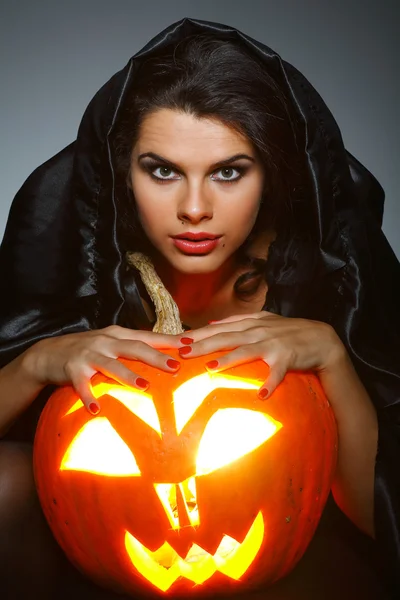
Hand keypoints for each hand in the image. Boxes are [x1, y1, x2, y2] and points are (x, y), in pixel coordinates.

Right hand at [26, 326, 181, 413]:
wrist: (47, 353)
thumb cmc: (87, 350)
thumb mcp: (110, 343)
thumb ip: (133, 348)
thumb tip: (164, 355)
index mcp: (118, 335)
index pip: (148, 336)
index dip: (169, 340)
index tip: (191, 342)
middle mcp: (105, 342)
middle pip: (135, 348)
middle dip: (156, 357)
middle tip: (176, 367)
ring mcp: (89, 355)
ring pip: (112, 365)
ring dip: (128, 375)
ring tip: (144, 386)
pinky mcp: (73, 369)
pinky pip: (82, 385)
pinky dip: (88, 396)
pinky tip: (96, 409)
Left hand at [178, 312, 346, 398]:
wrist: (321, 338)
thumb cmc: (289, 332)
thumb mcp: (263, 320)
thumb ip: (237, 322)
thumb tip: (210, 324)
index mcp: (250, 323)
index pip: (219, 328)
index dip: (198, 334)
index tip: (177, 340)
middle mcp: (258, 331)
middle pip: (226, 338)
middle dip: (203, 345)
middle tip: (183, 353)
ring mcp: (272, 344)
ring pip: (246, 351)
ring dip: (228, 360)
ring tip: (211, 370)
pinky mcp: (286, 358)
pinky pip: (276, 372)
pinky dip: (269, 383)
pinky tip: (261, 394)